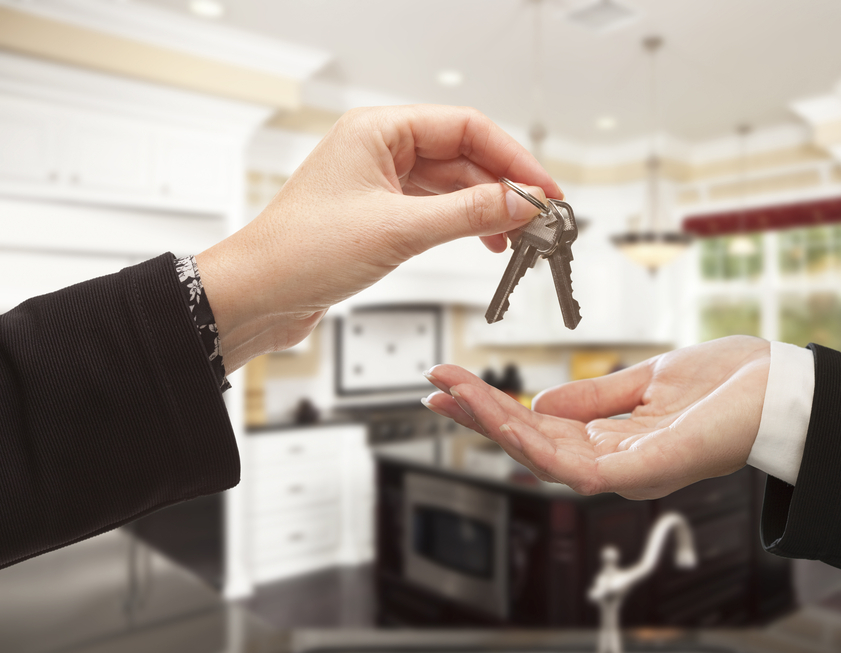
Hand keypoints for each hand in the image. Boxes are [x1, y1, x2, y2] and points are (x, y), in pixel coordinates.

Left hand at [195, 105, 560, 371]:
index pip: (466, 128)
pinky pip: (436, 210)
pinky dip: (464, 224)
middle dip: (504, 186)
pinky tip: (486, 241)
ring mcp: (380, 183)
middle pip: (463, 156)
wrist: (256, 296)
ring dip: (487, 208)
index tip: (543, 188)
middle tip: (539, 217)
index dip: (512, 158)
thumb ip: (468, 214)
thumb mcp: (398, 230)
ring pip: (452, 186)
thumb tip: (521, 203)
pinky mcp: (380, 215)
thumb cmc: (300, 252)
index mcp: (378, 131)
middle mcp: (381, 150)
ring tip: (518, 235)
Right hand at [423, 336, 770, 499]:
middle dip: (480, 416)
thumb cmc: (730, 383)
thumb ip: (596, 395)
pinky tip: (505, 419)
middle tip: (436, 385)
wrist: (786, 386)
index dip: (494, 408)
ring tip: (454, 394)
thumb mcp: (648, 379)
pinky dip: (535, 443)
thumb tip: (542, 405)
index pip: (539, 428)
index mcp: (614, 439)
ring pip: (542, 457)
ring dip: (495, 426)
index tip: (454, 381)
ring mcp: (628, 471)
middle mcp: (615, 462)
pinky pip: (576, 466)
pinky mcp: (644, 472)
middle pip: (531, 444)